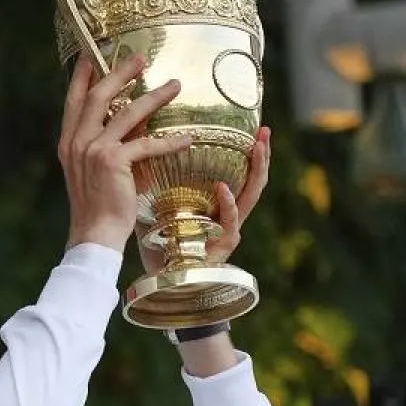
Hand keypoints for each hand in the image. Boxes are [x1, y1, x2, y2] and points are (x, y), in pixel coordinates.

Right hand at [60, 53, 190, 251]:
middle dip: (119, 73)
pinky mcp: (114, 163)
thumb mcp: (95, 169)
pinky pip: (147, 144)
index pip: (74, 101)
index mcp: (69, 142)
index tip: (92, 56)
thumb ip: (106, 144)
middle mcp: (78, 142)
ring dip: (154, 97)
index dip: (83, 77)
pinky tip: (188, 138)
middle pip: (99, 96)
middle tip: (140, 58)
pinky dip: (169, 142)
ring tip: (175, 85)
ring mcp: (94, 151)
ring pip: (127, 114)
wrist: (95, 234)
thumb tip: (133, 122)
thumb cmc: (99, 206)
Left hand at [138, 126, 271, 276]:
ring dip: (257, 171)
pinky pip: (230, 222)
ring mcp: (231, 230)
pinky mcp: (224, 246)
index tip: (253, 126)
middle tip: (264, 130)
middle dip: (263, 155)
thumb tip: (140, 145)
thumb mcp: (159, 205)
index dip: (248, 150)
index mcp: (219, 205)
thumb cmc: (160, 244)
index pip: (241, 172)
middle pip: (255, 180)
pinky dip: (227, 204)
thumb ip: (156, 180)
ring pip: (252, 197)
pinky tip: (223, 186)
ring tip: (257, 148)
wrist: (162, 279)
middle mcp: (230, 216)